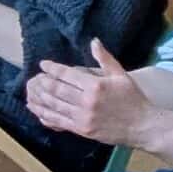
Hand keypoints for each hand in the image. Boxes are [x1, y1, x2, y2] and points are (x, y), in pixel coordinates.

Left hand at [24, 40, 152, 146]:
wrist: (143, 126)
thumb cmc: (133, 99)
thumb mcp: (121, 75)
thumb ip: (105, 58)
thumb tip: (93, 41)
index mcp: (96, 86)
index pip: (68, 74)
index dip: (53, 68)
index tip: (43, 64)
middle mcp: (87, 101)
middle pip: (57, 90)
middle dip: (42, 82)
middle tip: (34, 77)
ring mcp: (83, 117)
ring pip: (54, 106)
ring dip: (39, 98)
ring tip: (30, 91)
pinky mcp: (82, 130)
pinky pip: (58, 122)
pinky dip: (45, 115)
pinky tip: (36, 109)